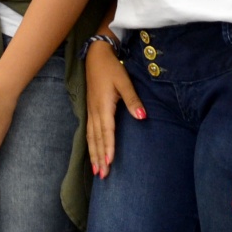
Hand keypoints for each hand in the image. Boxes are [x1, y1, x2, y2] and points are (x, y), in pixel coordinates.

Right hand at [85, 42, 142, 179]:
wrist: (95, 55)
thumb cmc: (111, 69)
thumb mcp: (124, 82)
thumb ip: (133, 100)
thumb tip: (142, 117)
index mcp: (104, 106)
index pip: (107, 131)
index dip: (108, 147)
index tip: (110, 163)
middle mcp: (95, 111)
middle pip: (97, 139)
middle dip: (100, 157)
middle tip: (103, 175)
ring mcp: (91, 111)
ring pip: (91, 137)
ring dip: (94, 154)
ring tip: (96, 171)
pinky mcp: (90, 109)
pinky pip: (89, 131)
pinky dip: (90, 144)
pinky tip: (92, 152)